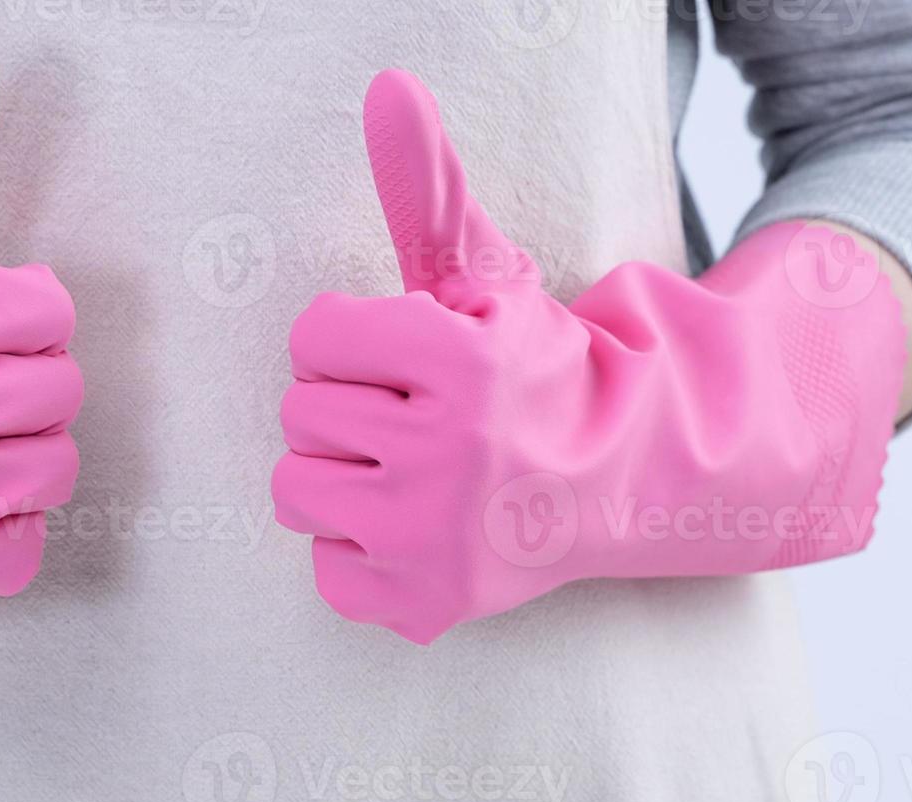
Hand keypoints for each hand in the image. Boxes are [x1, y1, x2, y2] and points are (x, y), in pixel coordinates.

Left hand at [271, 70, 905, 643]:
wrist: (618, 481)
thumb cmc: (529, 370)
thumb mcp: (486, 275)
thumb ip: (427, 190)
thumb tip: (387, 88)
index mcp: (459, 361)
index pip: (314, 336)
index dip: (354, 340)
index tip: (407, 358)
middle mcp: (447, 453)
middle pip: (298, 413)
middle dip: (348, 404)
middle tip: (412, 415)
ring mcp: (435, 538)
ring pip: (294, 489)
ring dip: (339, 474)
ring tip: (405, 467)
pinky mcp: (426, 603)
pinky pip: (323, 570)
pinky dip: (359, 551)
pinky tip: (414, 527)